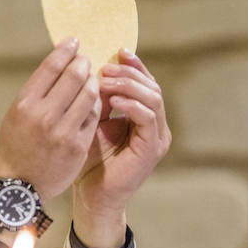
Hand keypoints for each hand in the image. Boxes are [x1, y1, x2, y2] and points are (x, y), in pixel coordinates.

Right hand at [0, 38, 100, 198]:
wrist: (18, 185)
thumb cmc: (16, 144)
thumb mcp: (17, 113)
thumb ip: (38, 90)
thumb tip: (61, 62)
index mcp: (25, 103)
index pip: (51, 66)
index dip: (66, 50)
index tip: (74, 42)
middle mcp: (44, 115)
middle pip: (75, 76)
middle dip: (84, 63)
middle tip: (86, 60)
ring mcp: (63, 132)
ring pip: (89, 94)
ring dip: (93, 82)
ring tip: (91, 80)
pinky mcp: (78, 146)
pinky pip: (94, 116)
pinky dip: (95, 104)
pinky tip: (92, 101)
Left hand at [72, 50, 170, 247]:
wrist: (92, 196)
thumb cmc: (89, 162)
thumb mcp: (93, 122)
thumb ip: (98, 99)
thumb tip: (93, 68)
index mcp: (144, 117)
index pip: (144, 83)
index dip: (133, 66)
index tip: (117, 51)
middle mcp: (156, 126)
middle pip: (152, 86)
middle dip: (129, 73)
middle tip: (106, 67)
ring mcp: (157, 137)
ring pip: (153, 97)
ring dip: (129, 85)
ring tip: (106, 80)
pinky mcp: (153, 149)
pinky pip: (148, 117)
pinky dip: (132, 104)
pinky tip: (113, 100)